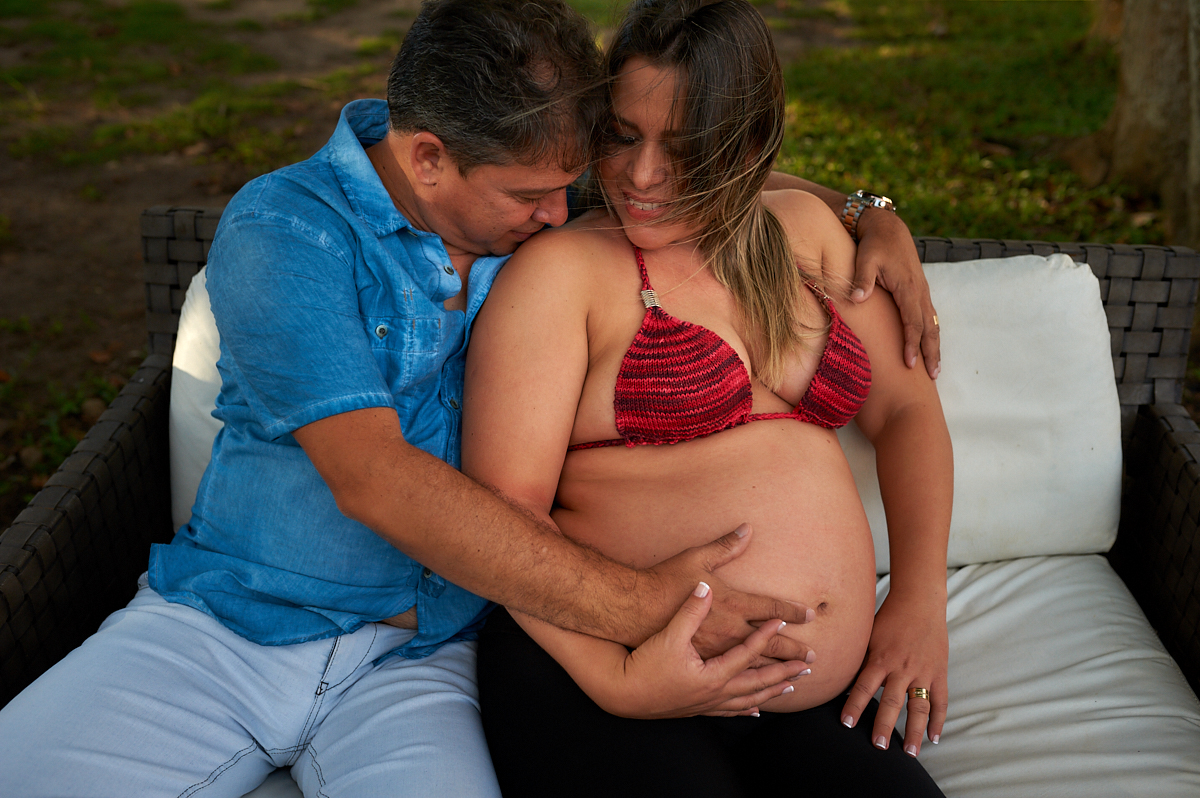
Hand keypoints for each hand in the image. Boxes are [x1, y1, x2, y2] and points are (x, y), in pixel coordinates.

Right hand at [604, 581, 811, 718]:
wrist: (623, 689)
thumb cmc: (645, 653)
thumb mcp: (670, 626)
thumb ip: (693, 605)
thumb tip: (707, 584)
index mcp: (714, 661)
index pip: (752, 643)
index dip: (772, 628)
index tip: (792, 618)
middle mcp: (717, 683)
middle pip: (761, 674)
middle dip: (787, 666)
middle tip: (811, 662)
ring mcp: (709, 698)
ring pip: (751, 694)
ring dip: (774, 688)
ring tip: (794, 685)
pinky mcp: (699, 707)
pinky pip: (731, 709)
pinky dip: (748, 707)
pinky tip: (756, 710)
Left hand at [840, 591, 948, 757]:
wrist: (920, 602)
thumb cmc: (888, 619)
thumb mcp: (868, 635)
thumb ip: (858, 658)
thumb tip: (838, 676)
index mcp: (880, 658)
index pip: (864, 686)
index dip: (855, 705)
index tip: (846, 724)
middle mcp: (902, 668)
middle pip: (892, 702)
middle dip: (884, 725)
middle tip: (878, 746)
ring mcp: (923, 672)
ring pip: (919, 707)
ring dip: (914, 731)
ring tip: (909, 752)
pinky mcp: (939, 673)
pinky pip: (941, 701)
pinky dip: (939, 720)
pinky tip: (934, 738)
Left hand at [851, 208, 940, 379]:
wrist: (888, 227)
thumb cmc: (874, 244)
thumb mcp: (865, 258)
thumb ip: (862, 279)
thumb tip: (857, 299)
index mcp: (907, 287)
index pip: (912, 321)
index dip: (911, 344)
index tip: (909, 364)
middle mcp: (919, 291)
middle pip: (929, 328)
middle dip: (931, 353)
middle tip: (932, 376)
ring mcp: (922, 291)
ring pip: (933, 324)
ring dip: (935, 347)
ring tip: (935, 370)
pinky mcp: (920, 291)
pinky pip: (930, 317)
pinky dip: (931, 334)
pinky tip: (930, 348)